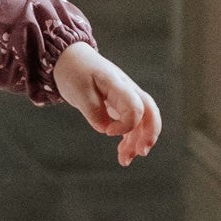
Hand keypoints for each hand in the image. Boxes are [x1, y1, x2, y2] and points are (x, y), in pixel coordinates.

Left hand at [53, 40, 161, 163]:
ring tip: (125, 161)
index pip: (135, 106)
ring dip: (138, 141)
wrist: (70, 59)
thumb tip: (106, 129)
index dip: (126, 125)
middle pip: (150, 112)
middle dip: (149, 134)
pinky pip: (133, 124)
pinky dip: (130, 139)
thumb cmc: (74, 72)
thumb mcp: (78, 91)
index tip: (107, 133)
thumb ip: (93, 111)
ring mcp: (127, 97)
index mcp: (118, 84)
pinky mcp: (121, 105)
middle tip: (141, 153)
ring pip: (143, 121)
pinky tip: (122, 153)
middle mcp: (127, 90)